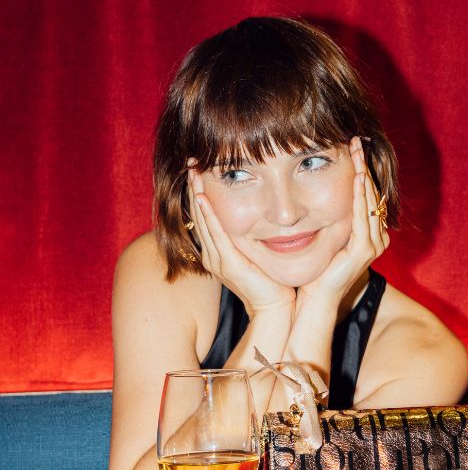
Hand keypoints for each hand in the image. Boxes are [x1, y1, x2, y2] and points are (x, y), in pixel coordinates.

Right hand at [188, 174, 295, 317]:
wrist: (274, 307)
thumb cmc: (270, 281)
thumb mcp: (255, 252)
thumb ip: (250, 236)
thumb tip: (257, 215)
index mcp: (216, 252)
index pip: (204, 216)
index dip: (198, 192)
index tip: (198, 169)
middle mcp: (212, 255)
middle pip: (198, 215)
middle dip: (194, 188)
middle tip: (191, 162)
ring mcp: (217, 260)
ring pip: (203, 221)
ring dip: (197, 195)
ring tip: (193, 172)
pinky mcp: (228, 264)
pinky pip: (216, 234)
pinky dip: (209, 215)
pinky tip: (203, 198)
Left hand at [298, 137, 389, 307]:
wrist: (315, 299)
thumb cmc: (315, 270)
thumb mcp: (325, 235)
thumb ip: (329, 217)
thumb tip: (316, 193)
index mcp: (370, 233)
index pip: (367, 195)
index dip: (362, 169)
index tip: (353, 146)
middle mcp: (377, 237)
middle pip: (372, 193)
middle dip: (364, 165)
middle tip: (357, 140)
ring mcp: (374, 244)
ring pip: (369, 201)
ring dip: (363, 174)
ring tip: (357, 151)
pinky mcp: (364, 249)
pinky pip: (363, 216)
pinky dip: (359, 195)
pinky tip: (356, 177)